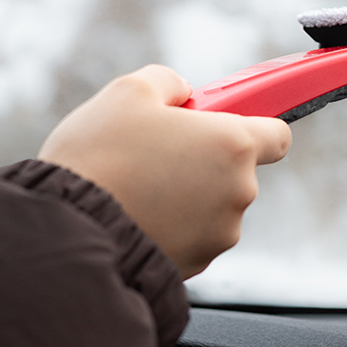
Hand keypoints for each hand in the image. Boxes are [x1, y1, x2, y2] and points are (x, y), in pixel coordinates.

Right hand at [38, 64, 291, 278]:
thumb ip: (170, 83)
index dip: (257, 126)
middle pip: (237, 169)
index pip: (278, 135)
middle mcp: (239, 191)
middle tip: (159, 152)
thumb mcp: (129, 91)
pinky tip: (138, 213)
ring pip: (214, 204)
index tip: (231, 125)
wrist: (68, 230)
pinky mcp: (199, 263)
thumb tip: (183, 93)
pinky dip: (175, 224)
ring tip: (140, 185)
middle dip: (206, 158)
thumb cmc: (100, 156)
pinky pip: (194, 234)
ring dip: (189, 193)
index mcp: (233, 145)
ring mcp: (221, 232)